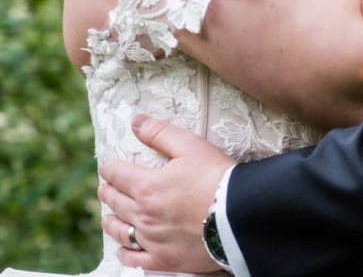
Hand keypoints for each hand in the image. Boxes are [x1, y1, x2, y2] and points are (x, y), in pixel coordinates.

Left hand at [98, 113, 233, 272]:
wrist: (238, 215)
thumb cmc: (216, 176)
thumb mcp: (189, 146)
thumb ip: (160, 133)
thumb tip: (135, 121)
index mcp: (147, 187)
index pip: (117, 175)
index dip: (109, 169)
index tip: (107, 167)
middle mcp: (144, 216)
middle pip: (117, 202)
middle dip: (108, 192)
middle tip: (104, 188)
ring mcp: (153, 241)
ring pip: (122, 232)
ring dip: (111, 222)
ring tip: (107, 217)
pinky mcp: (166, 260)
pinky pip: (136, 261)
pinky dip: (125, 254)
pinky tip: (122, 250)